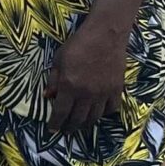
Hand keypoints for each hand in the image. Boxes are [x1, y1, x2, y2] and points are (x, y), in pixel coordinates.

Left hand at [46, 13, 128, 134]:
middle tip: (65, 130)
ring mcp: (103, 93)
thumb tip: (48, 97)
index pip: (60, 112)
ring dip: (85, 124)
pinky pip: (111, 109)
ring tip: (79, 125)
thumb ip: (53, 80)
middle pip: (77, 119)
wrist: (106, 35)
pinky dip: (104, 114)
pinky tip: (98, 113)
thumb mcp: (58, 60)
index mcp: (69, 86)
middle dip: (69, 127)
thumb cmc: (78, 44)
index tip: (52, 130)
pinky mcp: (117, 90)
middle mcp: (86, 93)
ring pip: (94, 117)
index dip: (55, 123)